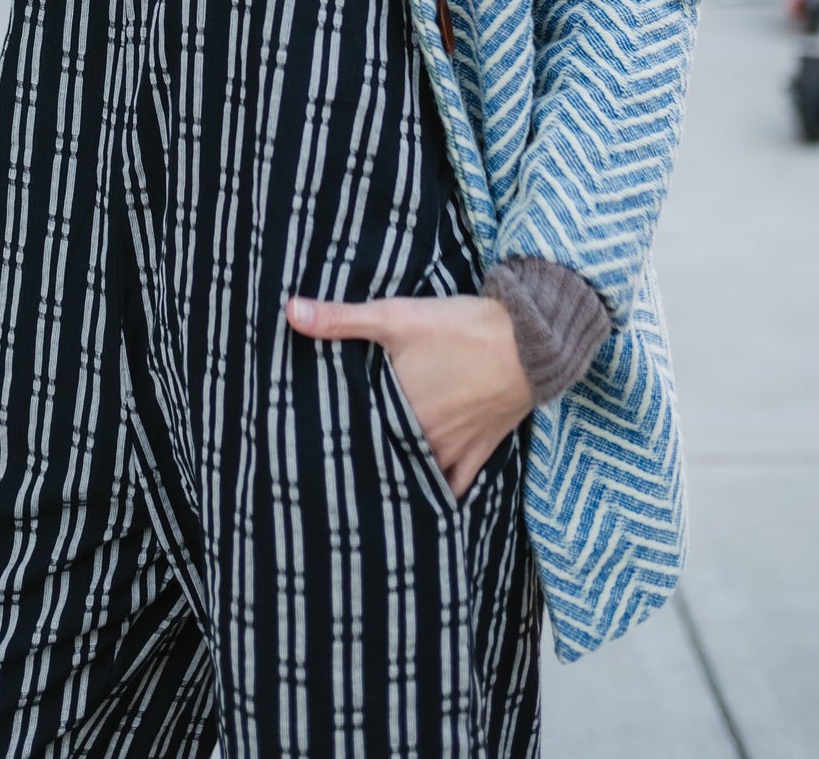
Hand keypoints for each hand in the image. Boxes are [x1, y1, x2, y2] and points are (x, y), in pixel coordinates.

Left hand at [286, 291, 532, 498]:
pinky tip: (424, 505)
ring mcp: (454, 450)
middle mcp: (423, 441)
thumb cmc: (459, 328)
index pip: (354, 438)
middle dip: (362, 464)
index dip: (333, 444)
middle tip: (332, 475)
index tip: (310, 453)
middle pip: (384, 459)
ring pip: (416, 476)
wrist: (529, 341)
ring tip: (369, 491)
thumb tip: (289, 311)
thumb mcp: (395, 317)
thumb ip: (341, 319)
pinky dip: (439, 495)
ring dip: (396, 479)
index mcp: (397, 414)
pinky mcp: (481, 449)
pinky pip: (456, 486)